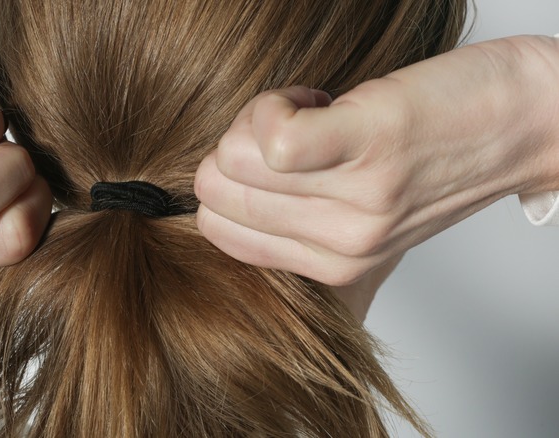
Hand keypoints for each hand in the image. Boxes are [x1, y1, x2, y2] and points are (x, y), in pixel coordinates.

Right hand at [195, 36, 558, 285]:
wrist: (529, 120)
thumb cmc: (446, 154)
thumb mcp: (366, 210)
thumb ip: (298, 213)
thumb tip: (224, 175)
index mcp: (331, 265)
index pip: (216, 227)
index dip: (231, 177)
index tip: (275, 155)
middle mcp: (341, 245)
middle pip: (215, 190)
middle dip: (237, 145)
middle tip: (294, 129)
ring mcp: (357, 201)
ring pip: (233, 158)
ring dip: (261, 118)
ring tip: (316, 113)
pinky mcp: (371, 145)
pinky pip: (274, 138)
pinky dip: (275, 106)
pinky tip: (316, 98)